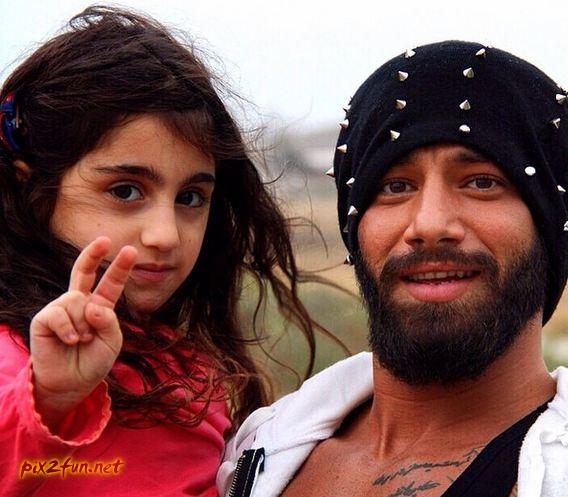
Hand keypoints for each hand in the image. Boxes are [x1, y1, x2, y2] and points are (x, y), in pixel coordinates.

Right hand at [30, 237, 136, 426]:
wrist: (71, 383)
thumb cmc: (93, 361)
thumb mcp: (112, 341)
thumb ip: (108, 321)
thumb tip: (92, 305)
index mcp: (100, 306)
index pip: (111, 282)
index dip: (120, 267)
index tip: (130, 250)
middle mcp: (80, 302)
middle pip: (83, 271)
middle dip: (93, 254)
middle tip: (105, 239)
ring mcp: (61, 308)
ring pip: (77, 301)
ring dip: (83, 325)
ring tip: (80, 341)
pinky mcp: (45, 319)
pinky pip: (60, 314)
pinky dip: (69, 329)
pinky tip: (69, 341)